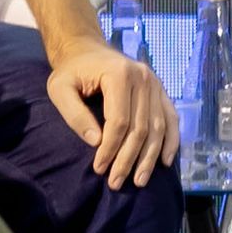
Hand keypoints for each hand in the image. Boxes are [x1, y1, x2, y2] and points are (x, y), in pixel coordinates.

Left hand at [47, 39, 179, 190]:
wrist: (87, 50)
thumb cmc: (71, 71)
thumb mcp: (60, 89)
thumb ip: (74, 114)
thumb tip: (96, 142)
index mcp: (119, 74)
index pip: (119, 121)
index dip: (110, 148)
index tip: (99, 169)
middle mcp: (143, 78)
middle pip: (141, 128)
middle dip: (129, 159)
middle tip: (116, 183)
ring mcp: (155, 83)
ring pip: (158, 127)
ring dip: (150, 158)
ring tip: (139, 181)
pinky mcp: (160, 90)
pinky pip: (171, 119)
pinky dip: (171, 141)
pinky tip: (165, 162)